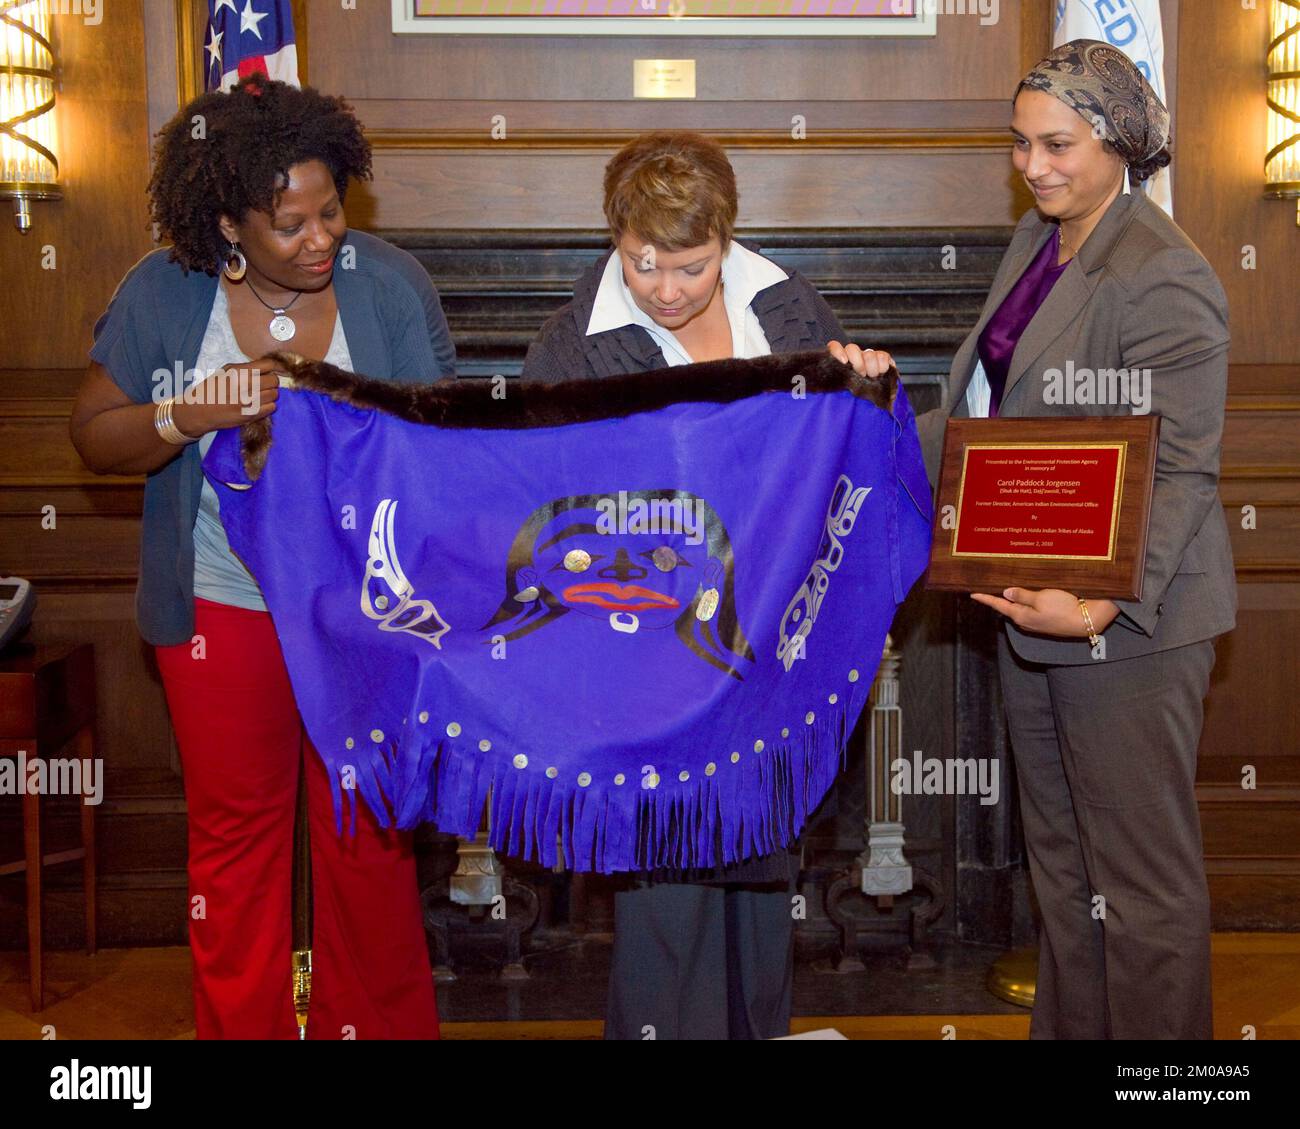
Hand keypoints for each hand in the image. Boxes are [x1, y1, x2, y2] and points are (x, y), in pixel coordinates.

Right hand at [172, 356, 285, 436]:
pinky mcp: (250, 415)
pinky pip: (271, 408)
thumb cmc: (211, 390)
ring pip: (274, 395)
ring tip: (259, 396)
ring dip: (270, 395)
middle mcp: (243, 385)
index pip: (268, 365)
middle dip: (272, 382)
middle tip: (264, 386)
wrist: (198, 412)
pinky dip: (268, 406)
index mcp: (237, 371)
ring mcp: (247, 401)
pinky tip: (258, 405)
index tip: (283, 370)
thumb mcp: (225, 372)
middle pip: (274, 380)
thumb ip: (246, 368)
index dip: (279, 367)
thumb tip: (270, 367)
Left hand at [827, 341, 897, 410]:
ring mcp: (867, 356)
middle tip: (861, 375)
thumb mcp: (840, 392)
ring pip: (869, 353)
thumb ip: (834, 385)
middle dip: (858, 363)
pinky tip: (881, 374)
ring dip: (872, 367)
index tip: (844, 362)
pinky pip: (883, 356)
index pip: (834, 347)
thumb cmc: (852, 397)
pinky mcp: (882, 359)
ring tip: (872, 377)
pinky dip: (882, 366)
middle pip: (852, 348)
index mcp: (840, 362)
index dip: (838, 351)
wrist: (873, 401)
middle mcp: (853, 356)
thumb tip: (819, 386)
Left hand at [970, 588, 1119, 639]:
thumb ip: (1022, 595)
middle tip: (989, 585)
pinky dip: (1025, 600)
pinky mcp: (1045, 620)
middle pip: (1007, 606)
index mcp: (1020, 615)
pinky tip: (1026, 593)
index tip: (973, 593)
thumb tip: (1006, 592)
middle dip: (998, 596)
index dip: (985, 598)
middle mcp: (1025, 620)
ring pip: (1018, 607)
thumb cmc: (1063, 608)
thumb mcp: (1041, 598)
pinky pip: (1030, 609)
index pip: (998, 605)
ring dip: (1013, 597)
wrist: (1086, 621)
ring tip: (1005, 585)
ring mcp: (1035, 622)